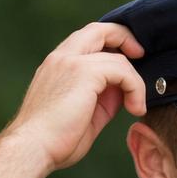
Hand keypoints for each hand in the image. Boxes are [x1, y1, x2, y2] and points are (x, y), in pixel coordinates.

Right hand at [5, 22, 146, 171]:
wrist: (34, 147)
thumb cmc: (57, 140)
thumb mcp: (86, 114)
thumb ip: (103, 99)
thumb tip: (123, 93)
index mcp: (60, 65)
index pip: (88, 39)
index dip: (113, 42)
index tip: (131, 56)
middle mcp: (62, 58)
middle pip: (99, 29)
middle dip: (125, 37)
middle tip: (141, 54)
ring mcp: (70, 62)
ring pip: (116, 55)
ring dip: (135, 82)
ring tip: (137, 107)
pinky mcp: (82, 72)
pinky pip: (120, 69)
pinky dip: (135, 87)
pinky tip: (135, 108)